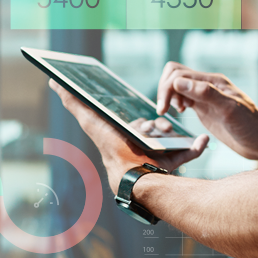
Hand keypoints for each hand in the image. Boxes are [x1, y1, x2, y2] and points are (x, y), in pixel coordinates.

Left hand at [48, 80, 207, 194]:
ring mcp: (158, 155)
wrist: (132, 175)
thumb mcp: (90, 118)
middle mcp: (142, 148)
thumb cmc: (111, 147)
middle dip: (160, 125)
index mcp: (126, 139)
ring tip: (166, 133)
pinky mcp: (172, 164)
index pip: (138, 124)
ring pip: (172, 139)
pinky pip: (189, 152)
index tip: (148, 120)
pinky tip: (203, 140)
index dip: (145, 120)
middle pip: (156, 129)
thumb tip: (54, 81)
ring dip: (173, 134)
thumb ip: (74, 102)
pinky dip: (197, 146)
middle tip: (158, 126)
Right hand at [156, 62, 257, 163]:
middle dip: (164, 89)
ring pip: (177, 84)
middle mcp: (207, 86)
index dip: (168, 89)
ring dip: (168, 95)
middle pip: (175, 74)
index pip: (179, 74)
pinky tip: (178, 114)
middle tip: (164, 110)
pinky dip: (174, 102)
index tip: (165, 109)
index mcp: (213, 81)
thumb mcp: (230, 110)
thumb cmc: (251, 126)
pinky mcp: (204, 108)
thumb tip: (179, 82)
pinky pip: (183, 97)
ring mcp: (205, 96)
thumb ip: (206, 94)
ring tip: (170, 112)